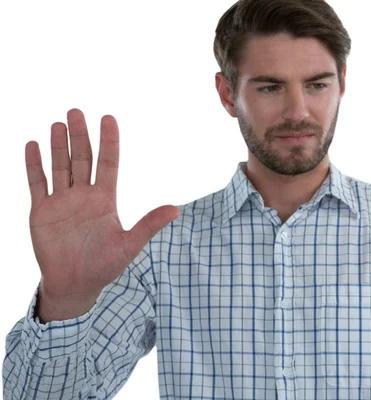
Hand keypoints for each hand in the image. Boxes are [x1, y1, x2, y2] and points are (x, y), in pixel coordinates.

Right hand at [25, 109, 179, 307]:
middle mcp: (84, 195)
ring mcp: (62, 201)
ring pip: (60, 166)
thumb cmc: (104, 266)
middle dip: (79, 136)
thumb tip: (176, 210)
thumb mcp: (129, 245)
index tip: (108, 118)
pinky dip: (34, 165)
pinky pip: (37, 183)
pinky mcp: (42, 211)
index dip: (109, 141)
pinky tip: (32, 145)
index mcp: (105, 199)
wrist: (75, 285)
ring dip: (58, 145)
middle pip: (82, 158)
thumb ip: (149, 225)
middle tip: (76, 111)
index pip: (108, 162)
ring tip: (58, 123)